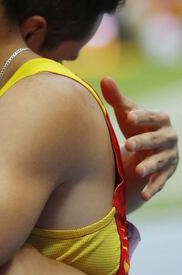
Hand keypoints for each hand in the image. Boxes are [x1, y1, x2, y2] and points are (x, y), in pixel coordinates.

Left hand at [101, 77, 178, 202]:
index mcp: (160, 120)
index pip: (153, 116)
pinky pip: (160, 182)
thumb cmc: (135, 127)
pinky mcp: (165, 174)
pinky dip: (153, 188)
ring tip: (137, 171)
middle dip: (143, 142)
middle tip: (128, 145)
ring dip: (150, 166)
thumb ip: (116, 98)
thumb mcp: (126, 114)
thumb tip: (105, 78)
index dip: (142, 116)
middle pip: (156, 140)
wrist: (146, 151)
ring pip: (160, 162)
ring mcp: (168, 157)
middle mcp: (168, 138)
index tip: (128, 115)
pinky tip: (144, 196)